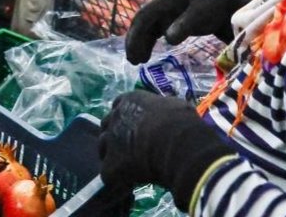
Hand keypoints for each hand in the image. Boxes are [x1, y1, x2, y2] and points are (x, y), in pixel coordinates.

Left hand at [100, 91, 232, 210]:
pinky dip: (119, 180)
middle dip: (115, 135)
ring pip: (103, 148)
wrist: (179, 145)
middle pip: (107, 125)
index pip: (119, 106)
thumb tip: (169, 118)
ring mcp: (110, 140)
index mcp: (130, 101)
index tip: (135, 128)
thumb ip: (163, 112)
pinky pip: (109, 174)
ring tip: (128, 168)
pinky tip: (132, 184)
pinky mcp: (110, 165)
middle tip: (129, 148)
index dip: (127, 119)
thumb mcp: (175, 108)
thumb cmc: (182, 123)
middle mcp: (115, 117)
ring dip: (113, 157)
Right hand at [125, 0, 252, 63]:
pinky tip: (147, 56)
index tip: (133, 52)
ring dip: (140, 44)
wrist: (228, 6)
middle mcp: (162, 6)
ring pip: (146, 29)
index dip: (136, 35)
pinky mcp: (172, 22)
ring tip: (137, 61)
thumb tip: (167, 40)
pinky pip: (154, 33)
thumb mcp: (200, 16)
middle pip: (141, 23)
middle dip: (134, 41)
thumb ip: (184, 26)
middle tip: (132, 61)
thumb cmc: (214, 8)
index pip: (143, 17)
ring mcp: (166, 14)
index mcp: (165, 1)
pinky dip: (148, 44)